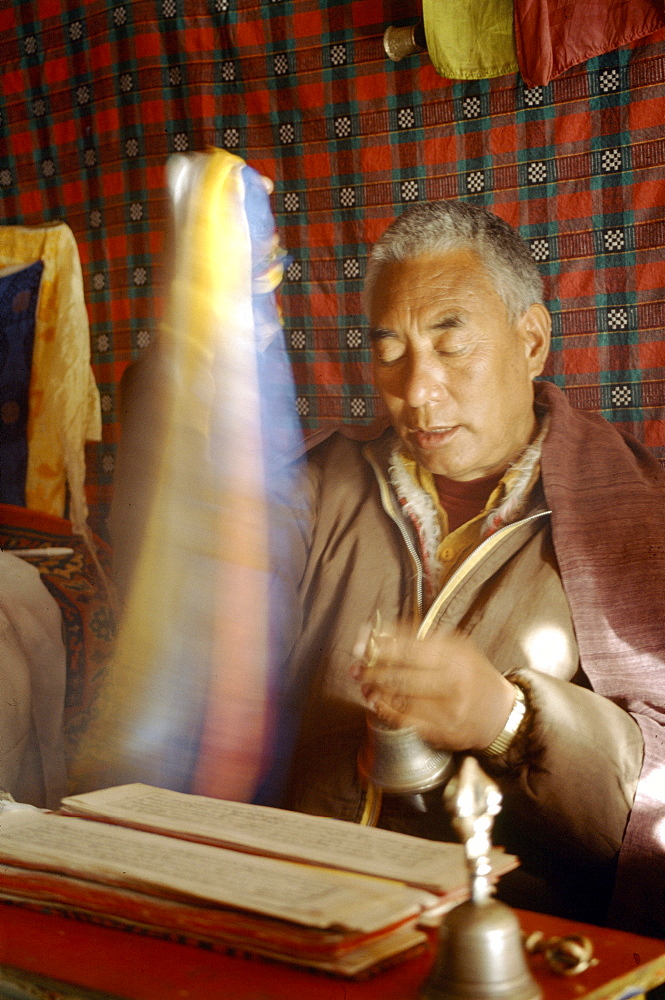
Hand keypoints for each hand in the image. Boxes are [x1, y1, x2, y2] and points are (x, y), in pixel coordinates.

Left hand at [351, 622, 515, 751]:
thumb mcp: (456, 648)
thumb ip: (421, 639)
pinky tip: (377, 702)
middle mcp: (453, 684)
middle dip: (372, 672)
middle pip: (401, 677)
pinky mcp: (443, 733)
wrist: (499, 713)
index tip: (362, 646)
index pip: (409, 650)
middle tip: (357, 668)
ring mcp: (448, 711)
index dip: (380, 648)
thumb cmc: (472, 674)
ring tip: (364, 684)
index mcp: (456, 657)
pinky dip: (386, 710)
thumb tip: (380, 633)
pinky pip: (406, 721)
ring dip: (375, 692)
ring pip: (400, 700)